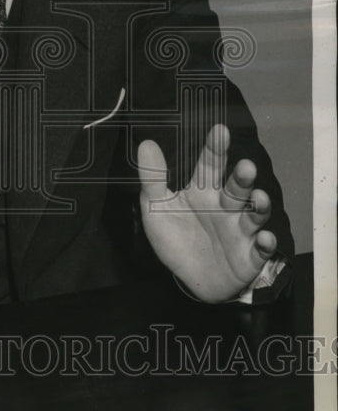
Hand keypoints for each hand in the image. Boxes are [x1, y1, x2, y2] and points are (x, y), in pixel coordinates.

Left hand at [137, 124, 276, 302]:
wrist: (192, 279)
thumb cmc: (177, 238)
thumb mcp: (157, 208)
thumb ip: (153, 178)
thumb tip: (146, 144)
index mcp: (203, 192)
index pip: (210, 166)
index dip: (215, 148)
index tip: (219, 131)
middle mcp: (226, 207)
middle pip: (236, 188)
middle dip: (242, 177)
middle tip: (245, 167)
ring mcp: (240, 230)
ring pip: (254, 214)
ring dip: (260, 206)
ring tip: (258, 198)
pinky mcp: (250, 255)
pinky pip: (261, 248)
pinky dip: (265, 243)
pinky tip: (263, 237)